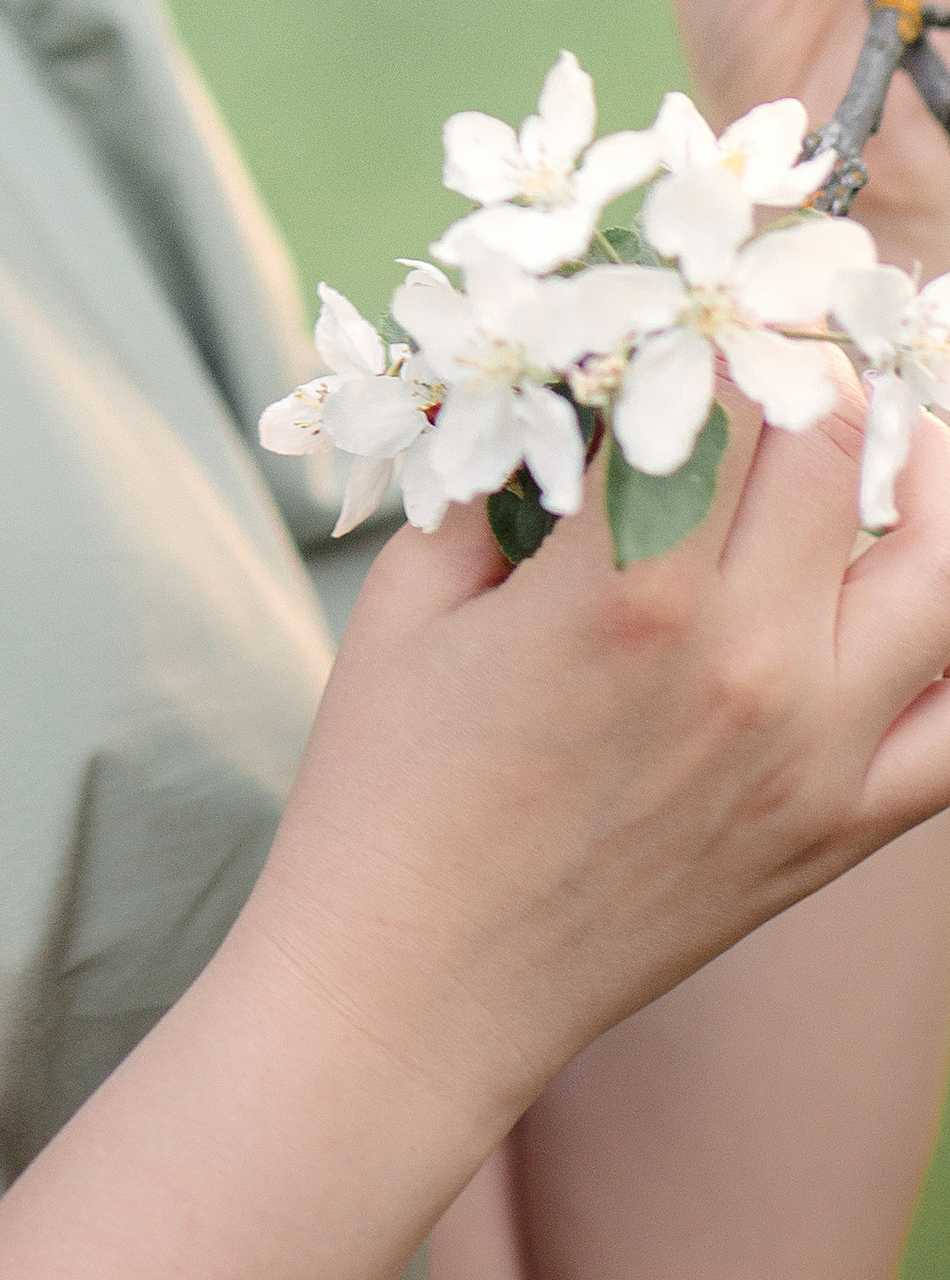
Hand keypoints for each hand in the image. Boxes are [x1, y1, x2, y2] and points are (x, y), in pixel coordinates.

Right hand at [244, 382, 949, 1130]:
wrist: (411, 994)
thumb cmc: (386, 784)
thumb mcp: (415, 591)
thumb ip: (505, 467)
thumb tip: (567, 366)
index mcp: (628, 586)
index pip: (730, 387)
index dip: (723, 313)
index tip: (703, 285)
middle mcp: (749, 662)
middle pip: (846, 448)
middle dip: (814, 371)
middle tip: (773, 347)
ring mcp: (816, 756)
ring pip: (949, 572)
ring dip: (921, 484)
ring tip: (869, 450)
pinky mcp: (842, 833)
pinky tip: (905, 597)